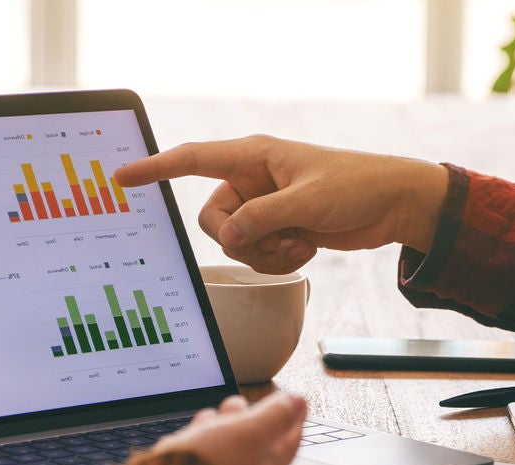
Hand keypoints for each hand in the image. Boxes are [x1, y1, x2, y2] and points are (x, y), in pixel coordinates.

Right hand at [114, 135, 448, 273]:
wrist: (393, 204)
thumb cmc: (356, 186)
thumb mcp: (306, 202)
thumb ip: (261, 219)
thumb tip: (228, 238)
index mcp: (253, 156)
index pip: (192, 159)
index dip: (155, 168)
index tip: (121, 177)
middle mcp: (252, 180)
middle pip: (213, 220)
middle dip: (242, 239)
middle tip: (279, 236)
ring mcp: (265, 207)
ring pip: (235, 243)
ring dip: (266, 252)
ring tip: (301, 240)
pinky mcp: (278, 229)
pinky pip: (257, 255)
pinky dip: (280, 258)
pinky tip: (308, 246)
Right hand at [154, 392, 306, 464]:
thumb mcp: (249, 432)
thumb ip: (275, 416)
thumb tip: (297, 402)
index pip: (290, 440)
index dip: (293, 416)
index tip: (297, 401)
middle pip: (258, 445)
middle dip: (249, 419)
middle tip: (239, 404)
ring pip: (229, 451)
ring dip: (222, 428)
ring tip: (213, 415)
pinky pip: (207, 461)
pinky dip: (203, 444)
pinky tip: (193, 435)